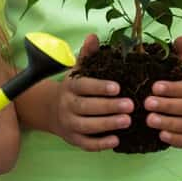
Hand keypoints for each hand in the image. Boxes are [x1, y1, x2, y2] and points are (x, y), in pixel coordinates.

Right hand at [51, 34, 133, 151]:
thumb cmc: (74, 88)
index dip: (99, 87)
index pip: (83, 86)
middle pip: (86, 107)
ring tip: (127, 121)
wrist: (50, 110)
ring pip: (86, 126)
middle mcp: (67, 106)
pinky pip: (86, 144)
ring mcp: (69, 124)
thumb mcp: (78, 71)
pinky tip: (116, 140)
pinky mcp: (73, 139)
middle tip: (130, 105)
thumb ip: (87, 55)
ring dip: (107, 124)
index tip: (117, 87)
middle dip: (108, 107)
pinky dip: (100, 144)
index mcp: (70, 87)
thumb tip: (93, 36)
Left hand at [143, 35, 181, 148]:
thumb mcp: (175, 65)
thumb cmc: (174, 81)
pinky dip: (175, 139)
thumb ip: (178, 52)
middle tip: (147, 103)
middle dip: (167, 106)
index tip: (154, 87)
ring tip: (149, 121)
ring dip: (168, 123)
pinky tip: (161, 136)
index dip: (172, 88)